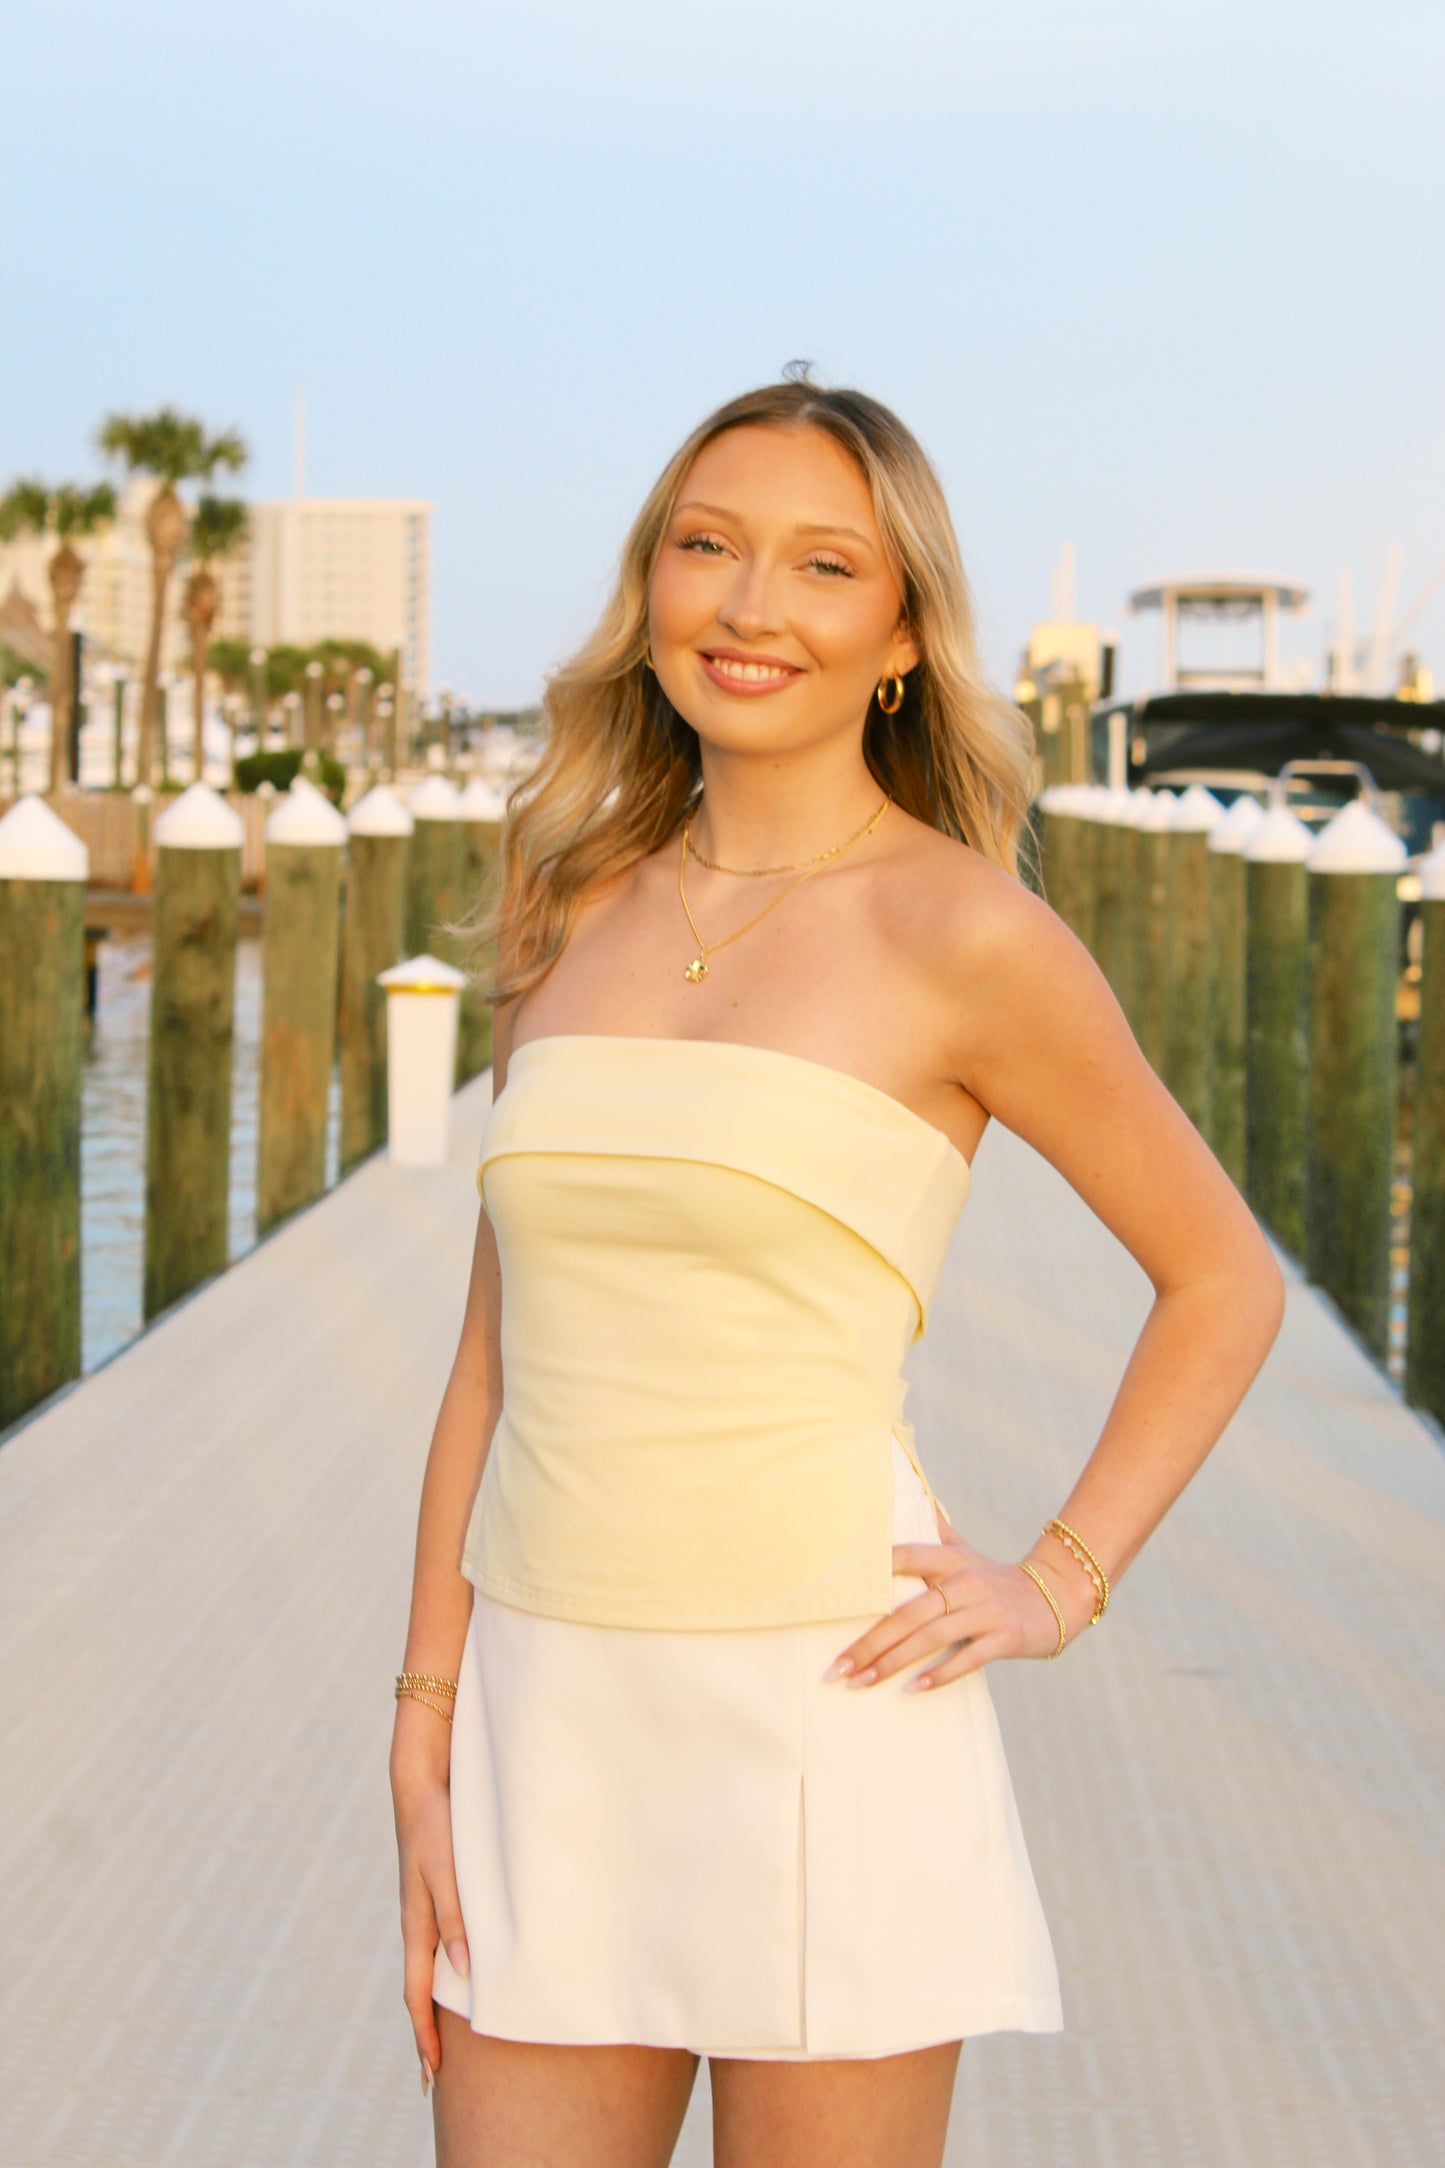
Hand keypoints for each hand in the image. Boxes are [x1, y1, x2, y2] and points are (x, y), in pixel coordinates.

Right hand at [390, 1701, 469, 2088]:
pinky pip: (440, 1944)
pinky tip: (464, 1975)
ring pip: (430, 1969)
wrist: (422, 1781)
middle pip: (419, 1990)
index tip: (432, 2074)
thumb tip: (463, 1972)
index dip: (424, 2035)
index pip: (416, 1995)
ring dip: (438, 2005)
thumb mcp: (446, 1872)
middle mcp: (419, 1923)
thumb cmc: (436, 1826)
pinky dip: (446, 1971)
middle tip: (435, 2073)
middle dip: (426, 2032)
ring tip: (449, 2036)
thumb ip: (456, 1917)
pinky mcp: (437, 1892)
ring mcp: (426, 1908)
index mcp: (417, 1924)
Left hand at [824, 1510, 1084, 1692]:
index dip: (873, 1572)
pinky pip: (967, 1658)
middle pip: (908, 1613)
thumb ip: (936, 1531)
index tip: (837, 1596)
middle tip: (838, 1668)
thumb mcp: (966, 1551)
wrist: (1055, 1598)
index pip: (905, 1558)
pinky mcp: (1005, 1638)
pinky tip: (912, 1689)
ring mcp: (985, 1610)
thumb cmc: (995, 1579)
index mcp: (950, 1560)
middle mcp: (965, 1582)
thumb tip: (912, 1496)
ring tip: (861, 1682)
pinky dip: (939, 1674)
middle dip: (870, 1643)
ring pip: (930, 1638)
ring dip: (892, 1663)